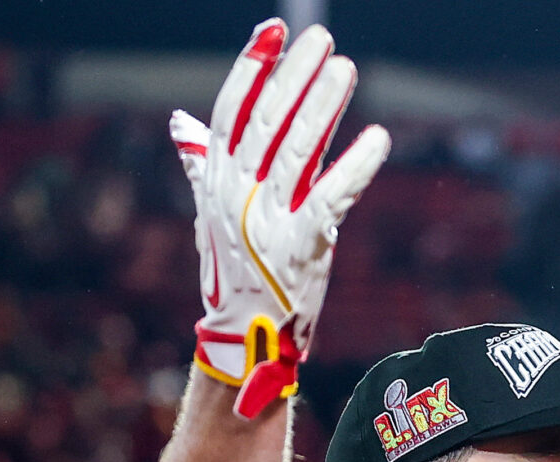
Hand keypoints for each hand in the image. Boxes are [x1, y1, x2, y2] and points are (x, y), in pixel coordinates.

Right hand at [171, 20, 387, 418]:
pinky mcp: (305, 243)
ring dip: (325, 106)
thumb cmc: (233, 267)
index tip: (274, 30)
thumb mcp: (211, 210)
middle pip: (268, 119)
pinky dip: (357, 166)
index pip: (231, 109)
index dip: (253, 66)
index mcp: (217, 176)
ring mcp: (270, 217)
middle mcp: (238, 191)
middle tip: (322, 38)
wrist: (245, 332)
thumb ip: (202, 163)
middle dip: (296, 75)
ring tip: (346, 69)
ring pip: (299, 149)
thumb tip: (180, 122)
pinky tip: (379, 138)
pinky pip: (334, 196)